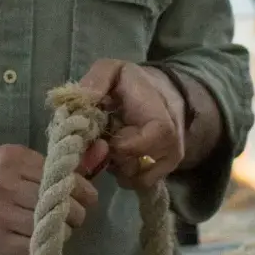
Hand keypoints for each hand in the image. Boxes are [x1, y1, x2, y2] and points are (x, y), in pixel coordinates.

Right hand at [0, 143, 101, 254]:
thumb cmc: (1, 183)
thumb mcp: (26, 165)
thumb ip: (64, 162)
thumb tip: (105, 150)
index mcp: (11, 158)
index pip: (58, 174)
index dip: (80, 188)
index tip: (88, 197)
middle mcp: (1, 184)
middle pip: (54, 200)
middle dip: (75, 211)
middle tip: (76, 216)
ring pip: (47, 225)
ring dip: (63, 230)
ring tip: (61, 228)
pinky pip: (33, 247)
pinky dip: (46, 245)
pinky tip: (44, 240)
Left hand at [78, 60, 185, 191]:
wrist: (162, 94)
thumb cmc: (134, 83)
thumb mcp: (114, 70)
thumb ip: (97, 80)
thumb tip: (82, 100)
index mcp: (161, 118)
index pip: (148, 142)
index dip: (120, 145)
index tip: (105, 133)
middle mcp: (172, 146)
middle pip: (134, 167)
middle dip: (110, 156)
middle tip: (103, 137)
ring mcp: (168, 163)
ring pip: (134, 180)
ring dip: (115, 165)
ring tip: (112, 143)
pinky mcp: (162, 173)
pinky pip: (138, 184)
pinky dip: (123, 173)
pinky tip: (119, 154)